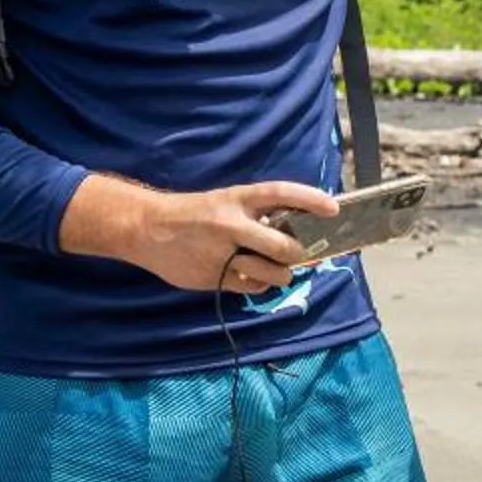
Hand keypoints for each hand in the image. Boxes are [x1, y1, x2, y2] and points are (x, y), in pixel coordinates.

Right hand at [60, 174, 338, 294]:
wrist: (147, 229)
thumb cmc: (195, 214)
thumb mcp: (224, 202)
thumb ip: (255, 214)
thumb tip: (293, 231)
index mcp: (236, 199)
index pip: (280, 193)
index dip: (310, 200)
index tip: (333, 208)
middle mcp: (231, 225)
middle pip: (283, 246)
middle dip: (298, 254)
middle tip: (301, 255)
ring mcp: (222, 254)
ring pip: (271, 272)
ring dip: (282, 274)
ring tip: (280, 269)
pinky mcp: (214, 277)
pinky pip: (252, 287)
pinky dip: (259, 284)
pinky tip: (253, 277)